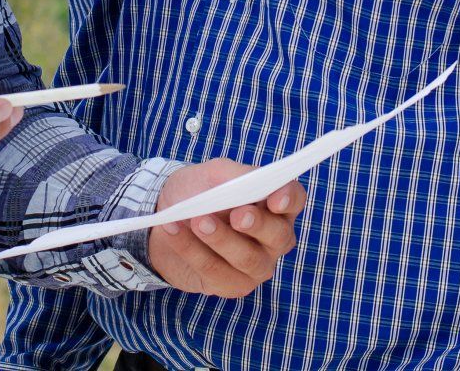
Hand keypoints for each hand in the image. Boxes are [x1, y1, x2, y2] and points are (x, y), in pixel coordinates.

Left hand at [146, 158, 306, 297]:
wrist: (165, 221)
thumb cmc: (197, 192)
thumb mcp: (213, 175)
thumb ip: (234, 176)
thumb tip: (249, 181)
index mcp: (275, 205)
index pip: (293, 199)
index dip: (288, 199)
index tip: (274, 199)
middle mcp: (273, 238)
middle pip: (279, 235)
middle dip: (257, 225)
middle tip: (237, 216)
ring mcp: (256, 265)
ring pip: (248, 258)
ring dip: (221, 239)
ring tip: (196, 222)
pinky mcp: (232, 285)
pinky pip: (216, 271)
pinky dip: (191, 250)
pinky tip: (173, 231)